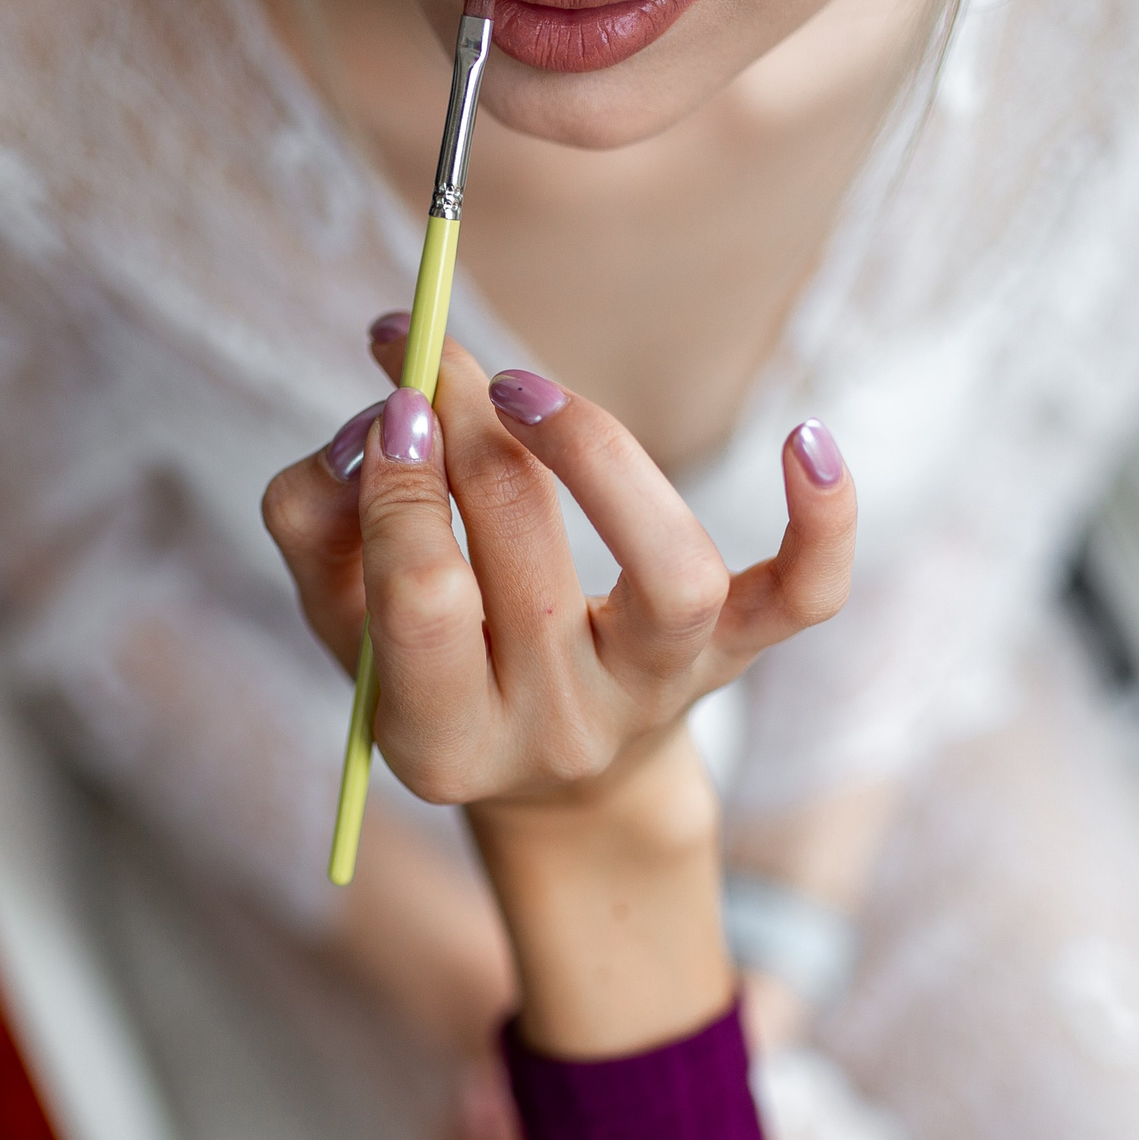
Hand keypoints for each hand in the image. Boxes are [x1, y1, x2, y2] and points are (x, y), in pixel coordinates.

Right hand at [266, 333, 854, 814]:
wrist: (565, 785)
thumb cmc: (439, 670)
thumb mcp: (344, 620)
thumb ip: (315, 522)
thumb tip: (368, 424)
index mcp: (445, 741)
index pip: (428, 606)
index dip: (407, 490)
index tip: (390, 402)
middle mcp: (562, 732)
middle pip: (526, 561)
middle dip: (467, 429)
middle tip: (432, 354)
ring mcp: (661, 694)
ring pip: (667, 573)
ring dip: (597, 455)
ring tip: (527, 392)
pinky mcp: (737, 653)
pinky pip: (803, 595)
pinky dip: (823, 522)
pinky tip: (806, 438)